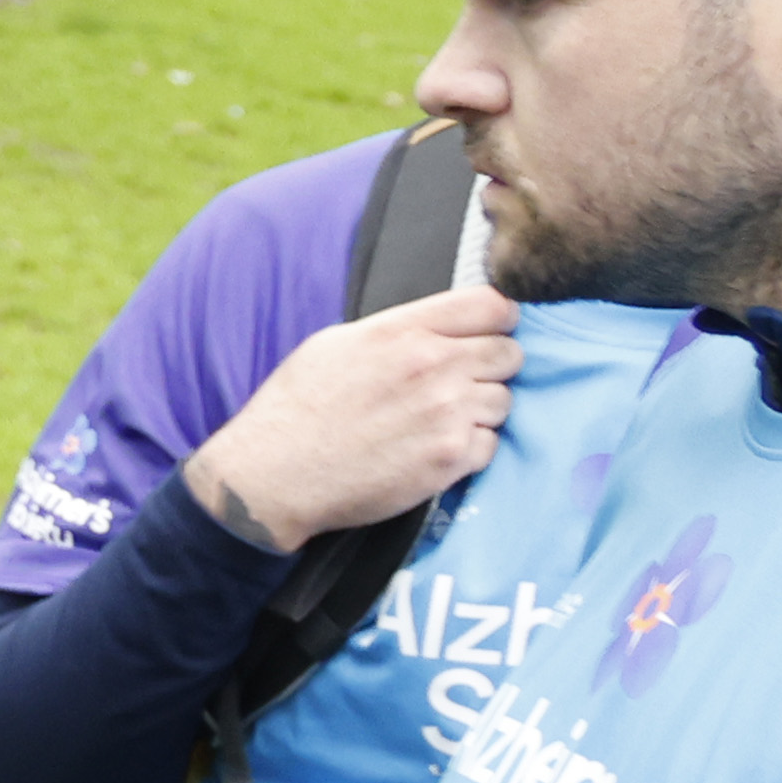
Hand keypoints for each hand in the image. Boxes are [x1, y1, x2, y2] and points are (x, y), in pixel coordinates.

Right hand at [191, 283, 522, 549]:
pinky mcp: (450, 458)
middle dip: (490, 368)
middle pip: (510, 353)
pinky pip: (490, 445)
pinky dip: (467, 451)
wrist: (271, 477)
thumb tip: (439, 327)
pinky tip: (428, 452)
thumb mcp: (335, 344)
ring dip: (478, 412)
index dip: (497, 321)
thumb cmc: (294, 410)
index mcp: (404, 331)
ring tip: (434, 424)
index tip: (486, 335)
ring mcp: (447, 413)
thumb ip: (399, 330)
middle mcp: (433, 366)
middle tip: (456, 386)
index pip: (493, 305)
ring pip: (502, 402)